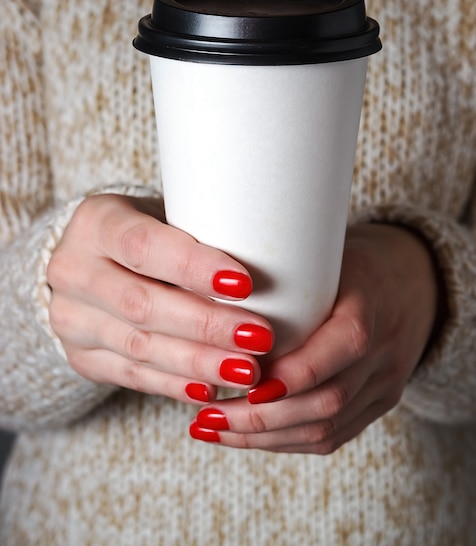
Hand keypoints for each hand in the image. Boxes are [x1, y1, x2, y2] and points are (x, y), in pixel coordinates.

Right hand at [47, 194, 272, 401]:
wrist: (93, 262)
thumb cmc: (149, 232)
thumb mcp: (165, 215)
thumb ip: (201, 234)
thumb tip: (274, 269)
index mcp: (97, 222)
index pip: (143, 245)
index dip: (194, 267)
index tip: (245, 283)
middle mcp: (74, 270)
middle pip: (142, 304)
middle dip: (207, 325)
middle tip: (259, 337)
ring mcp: (72, 318)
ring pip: (139, 347)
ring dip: (198, 362)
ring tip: (246, 370)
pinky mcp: (81, 355)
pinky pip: (131, 375)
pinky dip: (174, 385)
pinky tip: (210, 390)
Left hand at [190, 223, 439, 451]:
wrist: (415, 283)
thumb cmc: (353, 261)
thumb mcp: (326, 252)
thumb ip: (284, 273)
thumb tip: (210, 288)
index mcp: (371, 306)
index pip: (342, 346)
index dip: (290, 373)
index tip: (237, 380)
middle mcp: (384, 352)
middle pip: (327, 401)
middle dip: (260, 416)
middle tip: (208, 415)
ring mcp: (384, 384)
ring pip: (326, 428)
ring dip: (264, 437)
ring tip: (214, 429)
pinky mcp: (378, 403)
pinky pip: (333, 437)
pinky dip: (284, 442)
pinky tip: (245, 437)